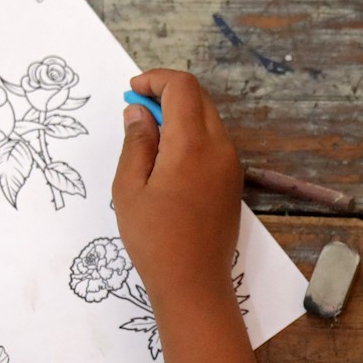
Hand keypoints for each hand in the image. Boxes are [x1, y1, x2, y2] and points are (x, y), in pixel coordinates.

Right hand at [112, 69, 242, 309]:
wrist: (194, 283)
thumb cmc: (154, 239)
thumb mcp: (129, 188)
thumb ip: (136, 142)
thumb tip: (138, 111)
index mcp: (192, 144)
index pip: (182, 87)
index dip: (155, 80)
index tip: (132, 91)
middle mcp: (220, 148)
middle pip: (199, 98)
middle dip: (167, 93)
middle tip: (136, 110)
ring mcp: (232, 165)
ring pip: (209, 119)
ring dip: (180, 114)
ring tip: (149, 136)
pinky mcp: (233, 181)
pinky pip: (215, 142)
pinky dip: (192, 134)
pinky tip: (168, 157)